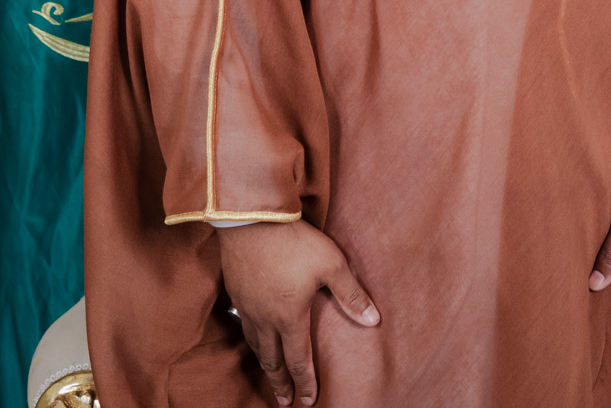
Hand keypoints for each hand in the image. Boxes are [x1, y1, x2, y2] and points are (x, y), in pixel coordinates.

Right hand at [217, 219, 379, 406]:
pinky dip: (250, 341)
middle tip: (284, 401)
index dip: (305, 382)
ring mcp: (247, 307)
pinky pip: (243, 326)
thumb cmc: (295, 242)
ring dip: (264, 365)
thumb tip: (374, 320)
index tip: (309, 401)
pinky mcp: (236, 293)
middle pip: (272, 361)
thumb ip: (351, 294)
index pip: (299, 360)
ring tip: (270, 375)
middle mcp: (265, 319)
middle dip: (280, 384)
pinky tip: (253, 338)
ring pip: (255, 345)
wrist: (252, 220)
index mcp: (290, 317)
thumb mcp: (331, 265)